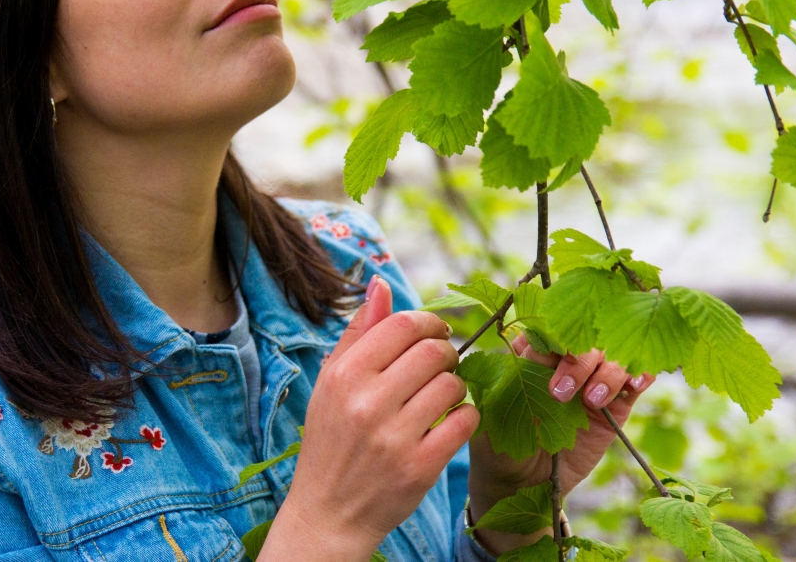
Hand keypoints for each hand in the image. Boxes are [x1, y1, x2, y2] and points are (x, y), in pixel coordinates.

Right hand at [261, 275, 479, 561]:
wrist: (329, 512)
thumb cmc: (331, 438)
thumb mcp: (331, 382)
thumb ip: (359, 331)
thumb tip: (381, 282)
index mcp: (345, 375)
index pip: (404, 325)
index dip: (429, 323)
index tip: (435, 334)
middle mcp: (367, 402)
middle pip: (434, 351)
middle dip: (446, 352)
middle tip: (442, 365)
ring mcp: (395, 437)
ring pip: (453, 384)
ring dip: (456, 384)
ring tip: (443, 394)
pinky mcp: (420, 467)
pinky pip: (465, 421)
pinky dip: (466, 415)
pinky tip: (451, 420)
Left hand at [466, 335, 655, 554]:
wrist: (521, 483)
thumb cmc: (499, 442)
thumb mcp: (497, 408)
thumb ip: (515, 373)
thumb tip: (533, 338)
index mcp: (531, 350)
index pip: (549, 326)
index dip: (553, 336)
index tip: (546, 357)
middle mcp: (565, 358)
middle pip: (586, 338)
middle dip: (576, 362)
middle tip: (559, 394)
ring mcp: (593, 379)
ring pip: (613, 355)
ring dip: (607, 373)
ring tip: (591, 402)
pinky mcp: (616, 403)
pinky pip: (636, 380)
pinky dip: (640, 375)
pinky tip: (633, 386)